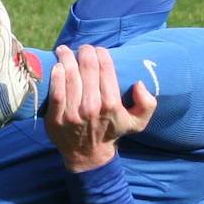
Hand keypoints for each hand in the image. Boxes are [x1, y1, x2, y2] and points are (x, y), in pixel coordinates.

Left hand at [46, 44, 157, 172]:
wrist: (88, 155)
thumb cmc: (112, 132)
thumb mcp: (138, 122)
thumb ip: (147, 104)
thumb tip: (139, 84)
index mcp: (111, 104)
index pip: (105, 68)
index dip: (101, 53)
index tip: (98, 50)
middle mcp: (92, 107)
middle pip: (87, 68)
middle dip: (85, 52)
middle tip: (83, 48)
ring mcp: (72, 113)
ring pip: (69, 76)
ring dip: (67, 58)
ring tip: (65, 50)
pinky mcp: (56, 118)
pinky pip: (56, 92)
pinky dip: (55, 75)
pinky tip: (56, 65)